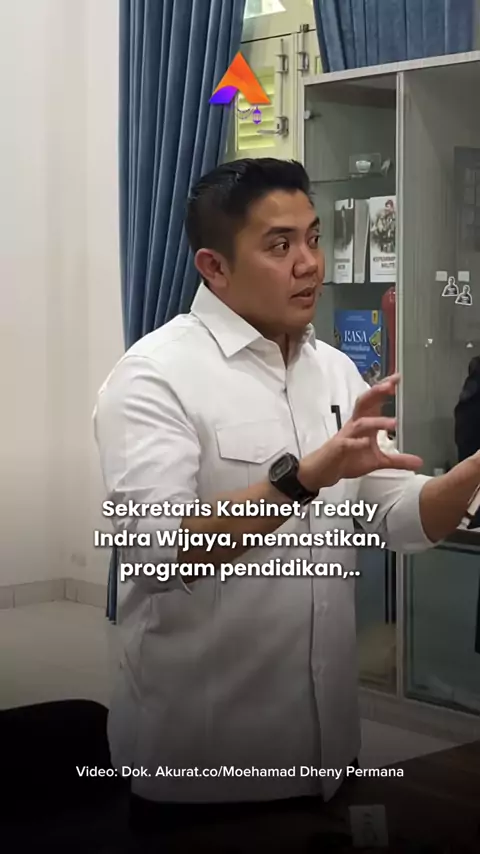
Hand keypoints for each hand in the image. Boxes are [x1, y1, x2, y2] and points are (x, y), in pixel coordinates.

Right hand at [299, 373, 422, 490]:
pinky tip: (367, 442)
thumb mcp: (377, 461)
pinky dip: (357, 442)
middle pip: (364, 403)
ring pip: (360, 423)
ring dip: (376, 422)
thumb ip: (397, 460)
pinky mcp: (338, 449)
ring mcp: (346, 436)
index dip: (383, 389)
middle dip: (376, 393)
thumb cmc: (348, 460)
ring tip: (393, 424)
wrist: (323, 471)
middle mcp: (355, 425)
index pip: (374, 402)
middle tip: (391, 385)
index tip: (397, 378)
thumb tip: (419, 463)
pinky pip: (347, 443)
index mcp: (364, 423)